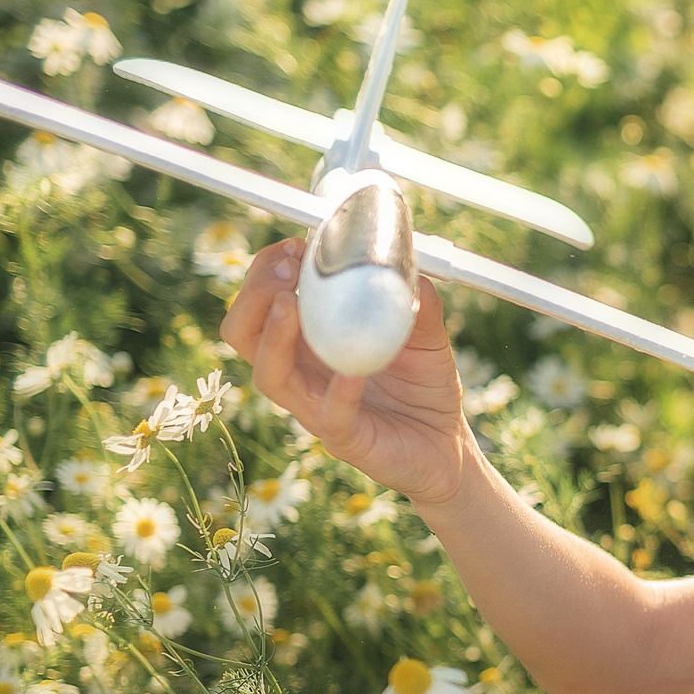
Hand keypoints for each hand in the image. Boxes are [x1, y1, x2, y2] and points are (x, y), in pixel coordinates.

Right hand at [219, 238, 476, 510]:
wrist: (449, 447)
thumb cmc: (425, 387)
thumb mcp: (427, 334)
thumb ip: (416, 300)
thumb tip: (407, 267)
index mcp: (309, 343)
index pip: (260, 305)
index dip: (266, 272)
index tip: (292, 246)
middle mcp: (302, 374)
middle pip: (244, 335)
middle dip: (255, 295)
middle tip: (286, 270)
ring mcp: (317, 409)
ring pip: (271, 376)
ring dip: (274, 336)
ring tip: (290, 302)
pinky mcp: (347, 441)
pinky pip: (330, 417)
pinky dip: (337, 392)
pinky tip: (351, 371)